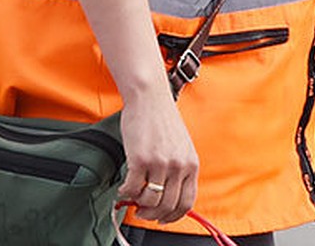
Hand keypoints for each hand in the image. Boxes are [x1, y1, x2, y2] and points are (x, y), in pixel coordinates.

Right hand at [117, 86, 198, 223]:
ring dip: (139, 204)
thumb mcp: (181, 146)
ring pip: (150, 201)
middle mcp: (178, 165)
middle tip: (142, 212)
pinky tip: (123, 187)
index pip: (186, 203)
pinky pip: (132, 188)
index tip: (162, 218)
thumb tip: (168, 196)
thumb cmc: (162, 118)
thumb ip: (179, 169)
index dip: (172, 216)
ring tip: (132, 197)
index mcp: (191, 164)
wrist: (149, 96)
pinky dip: (125, 193)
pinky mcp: (140, 159)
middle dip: (153, 214)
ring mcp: (159, 163)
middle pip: (167, 206)